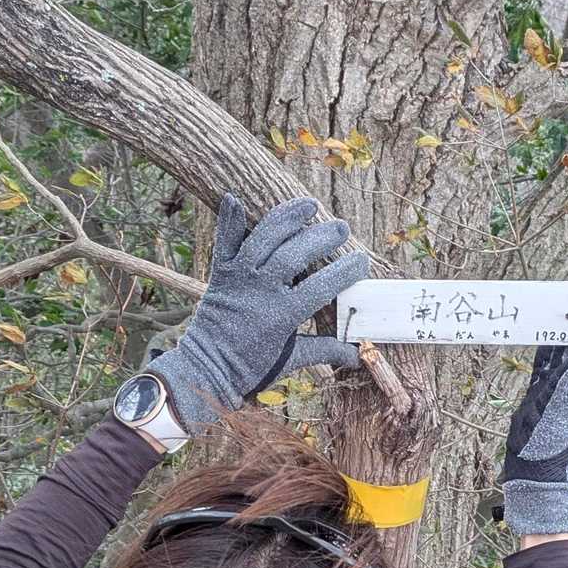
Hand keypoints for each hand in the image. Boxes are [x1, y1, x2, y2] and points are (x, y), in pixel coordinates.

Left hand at [150, 194, 369, 432]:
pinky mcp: (220, 274)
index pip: (322, 286)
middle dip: (321, 237)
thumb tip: (357, 356)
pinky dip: (228, 221)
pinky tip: (233, 198)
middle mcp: (261, 290)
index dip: (345, 271)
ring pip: (265, 239)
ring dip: (287, 218)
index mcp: (283, 314)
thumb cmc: (251, 367)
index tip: (361, 260)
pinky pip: (225, 242)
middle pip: (295, 254)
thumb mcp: (291, 360)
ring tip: (309, 204)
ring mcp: (239, 278)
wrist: (205, 369)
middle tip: (341, 227)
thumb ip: (325, 351)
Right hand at [502, 297, 567, 535]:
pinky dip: (544, 351)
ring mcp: (552, 392)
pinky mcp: (538, 399)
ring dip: (564, 332)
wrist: (535, 477)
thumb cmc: (548, 451)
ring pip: (559, 354)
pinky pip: (543, 368)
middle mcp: (567, 385)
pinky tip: (543, 341)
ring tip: (566, 310)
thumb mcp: (561, 418)